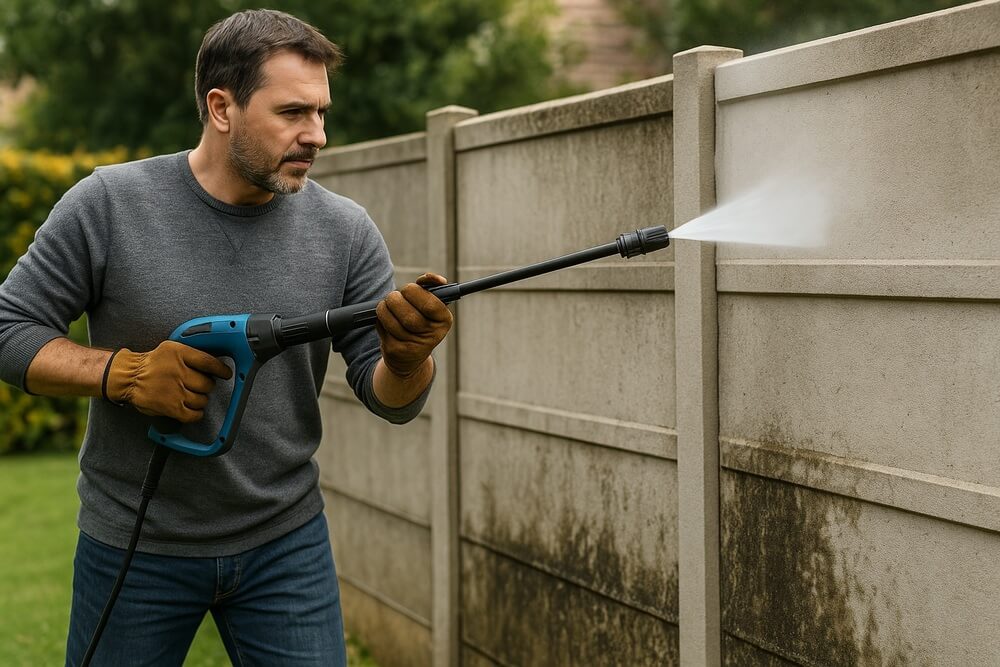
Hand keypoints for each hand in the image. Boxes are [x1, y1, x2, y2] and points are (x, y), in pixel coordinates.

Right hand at [104, 340, 232, 422]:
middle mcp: (178, 372)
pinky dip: (196, 413)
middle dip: (207, 386)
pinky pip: (193, 414)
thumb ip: (191, 355)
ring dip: (200, 400)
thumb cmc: (153, 364)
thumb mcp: (171, 349)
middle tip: (200, 385)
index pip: (209, 362)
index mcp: (179, 354)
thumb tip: (214, 364)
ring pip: (202, 400)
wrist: (129, 377)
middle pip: (207, 384)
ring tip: (192, 396)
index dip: (221, 370)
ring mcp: (174, 390)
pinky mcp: (170, 407)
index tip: (226, 374)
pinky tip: (193, 409)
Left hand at [375, 273, 453, 378]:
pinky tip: (386, 320)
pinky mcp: (396, 351)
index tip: (409, 289)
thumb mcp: (430, 306)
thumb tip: (433, 278)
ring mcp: (413, 346)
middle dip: (395, 299)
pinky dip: (380, 320)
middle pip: (407, 314)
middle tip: (394, 296)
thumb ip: (430, 287)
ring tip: (387, 305)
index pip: (430, 304)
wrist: (410, 356)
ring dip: (384, 307)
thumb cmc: (421, 321)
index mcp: (444, 321)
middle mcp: (431, 336)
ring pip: (391, 319)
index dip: (415, 292)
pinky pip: (382, 327)